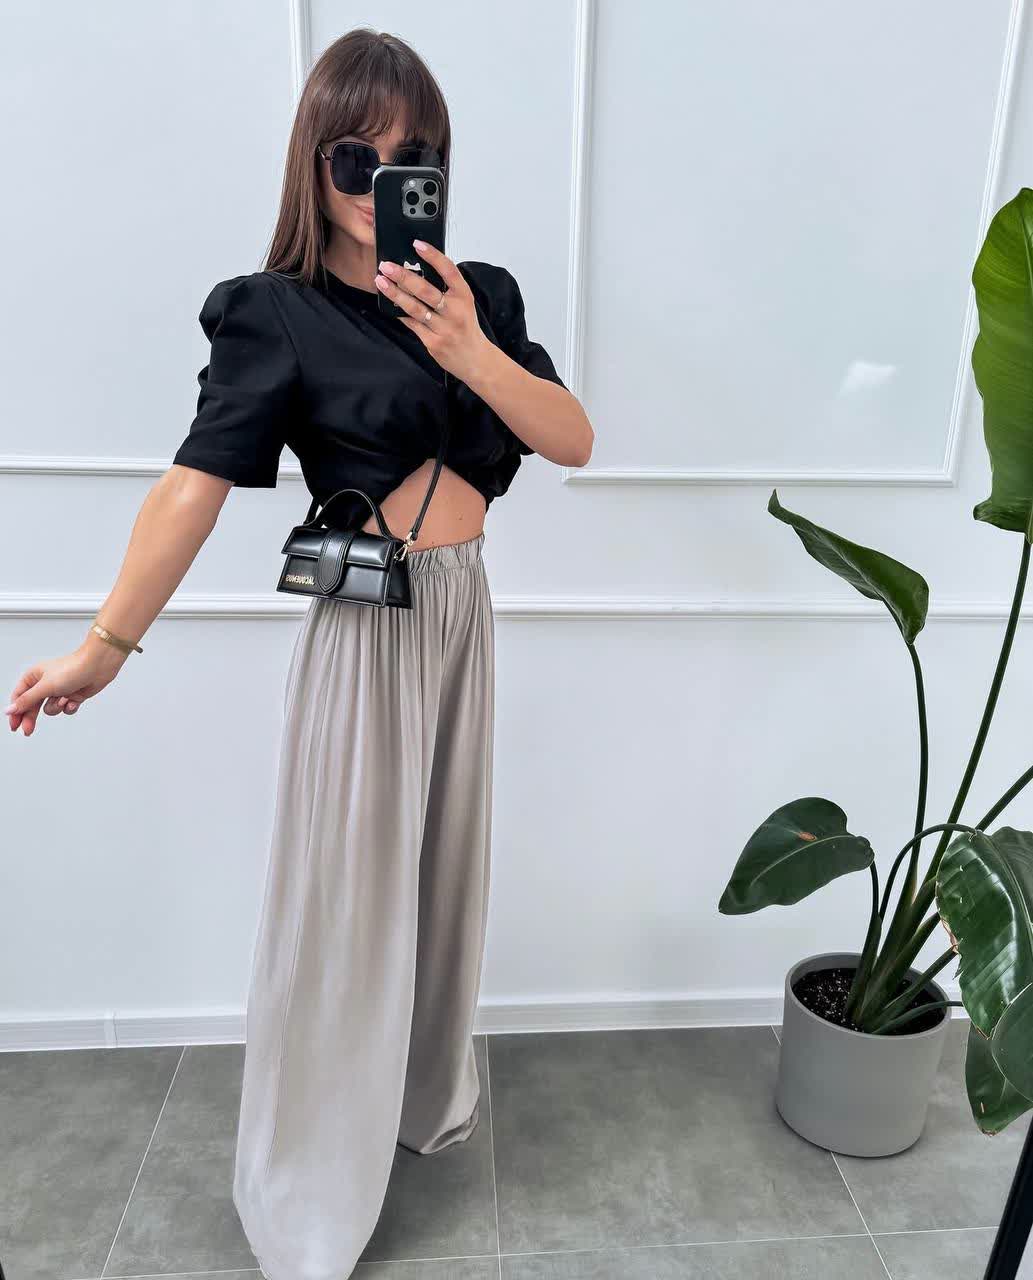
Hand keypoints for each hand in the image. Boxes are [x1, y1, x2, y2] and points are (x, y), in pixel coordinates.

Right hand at [5, 634, 127, 736]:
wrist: (97, 667)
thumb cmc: (71, 670)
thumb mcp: (45, 687)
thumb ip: (27, 700)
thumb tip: (9, 710)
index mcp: (34, 676)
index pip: (19, 697)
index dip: (16, 712)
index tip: (14, 726)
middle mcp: (45, 683)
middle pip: (32, 706)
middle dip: (31, 718)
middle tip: (28, 731)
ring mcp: (59, 690)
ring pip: (50, 709)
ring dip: (57, 707)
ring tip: (64, 699)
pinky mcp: (72, 696)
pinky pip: (65, 709)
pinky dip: (69, 706)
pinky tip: (74, 700)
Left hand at [374, 241, 492, 384]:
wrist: (475, 359)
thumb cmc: (465, 327)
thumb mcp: (463, 304)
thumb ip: (446, 289)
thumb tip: (418, 270)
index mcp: (464, 296)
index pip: (449, 270)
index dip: (433, 255)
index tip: (417, 244)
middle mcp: (455, 311)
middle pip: (426, 290)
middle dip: (403, 276)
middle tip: (386, 266)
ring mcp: (444, 329)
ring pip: (415, 308)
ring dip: (395, 293)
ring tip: (381, 282)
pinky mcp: (433, 342)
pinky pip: (412, 324)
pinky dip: (399, 313)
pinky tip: (388, 304)